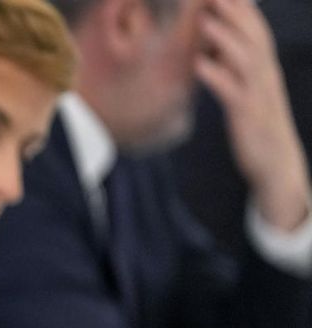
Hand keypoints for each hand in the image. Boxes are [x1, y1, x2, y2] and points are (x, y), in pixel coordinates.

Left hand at [194, 0, 310, 230]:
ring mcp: (259, 94)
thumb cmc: (257, 124)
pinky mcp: (248, 116)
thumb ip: (233, 68)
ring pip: (245, 61)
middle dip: (236, 13)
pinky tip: (199, 66)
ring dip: (225, 40)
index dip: (242, 8)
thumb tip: (211, 48)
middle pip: (254, 37)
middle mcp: (267, 76)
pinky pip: (232, 93)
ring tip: (205, 22)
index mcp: (266, 68)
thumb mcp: (246, 91)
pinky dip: (217, 77)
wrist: (276, 164)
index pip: (256, 30)